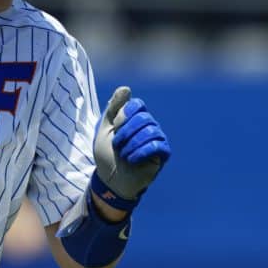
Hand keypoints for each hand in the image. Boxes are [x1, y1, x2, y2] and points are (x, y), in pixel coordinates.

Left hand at [91, 86, 170, 210]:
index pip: (137, 104)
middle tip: (117, 145)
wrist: (110, 179)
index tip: (114, 128)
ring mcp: (157, 139)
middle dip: (125, 132)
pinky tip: (132, 159)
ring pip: (150, 130)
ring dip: (131, 144)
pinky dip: (140, 152)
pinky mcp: (162, 154)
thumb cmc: (107, 154)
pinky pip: (156, 145)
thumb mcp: (104, 128)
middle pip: (143, 117)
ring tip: (124, 154)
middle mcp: (149, 125)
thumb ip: (113, 108)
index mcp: (136, 117)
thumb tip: (126, 88)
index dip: (124, 115)